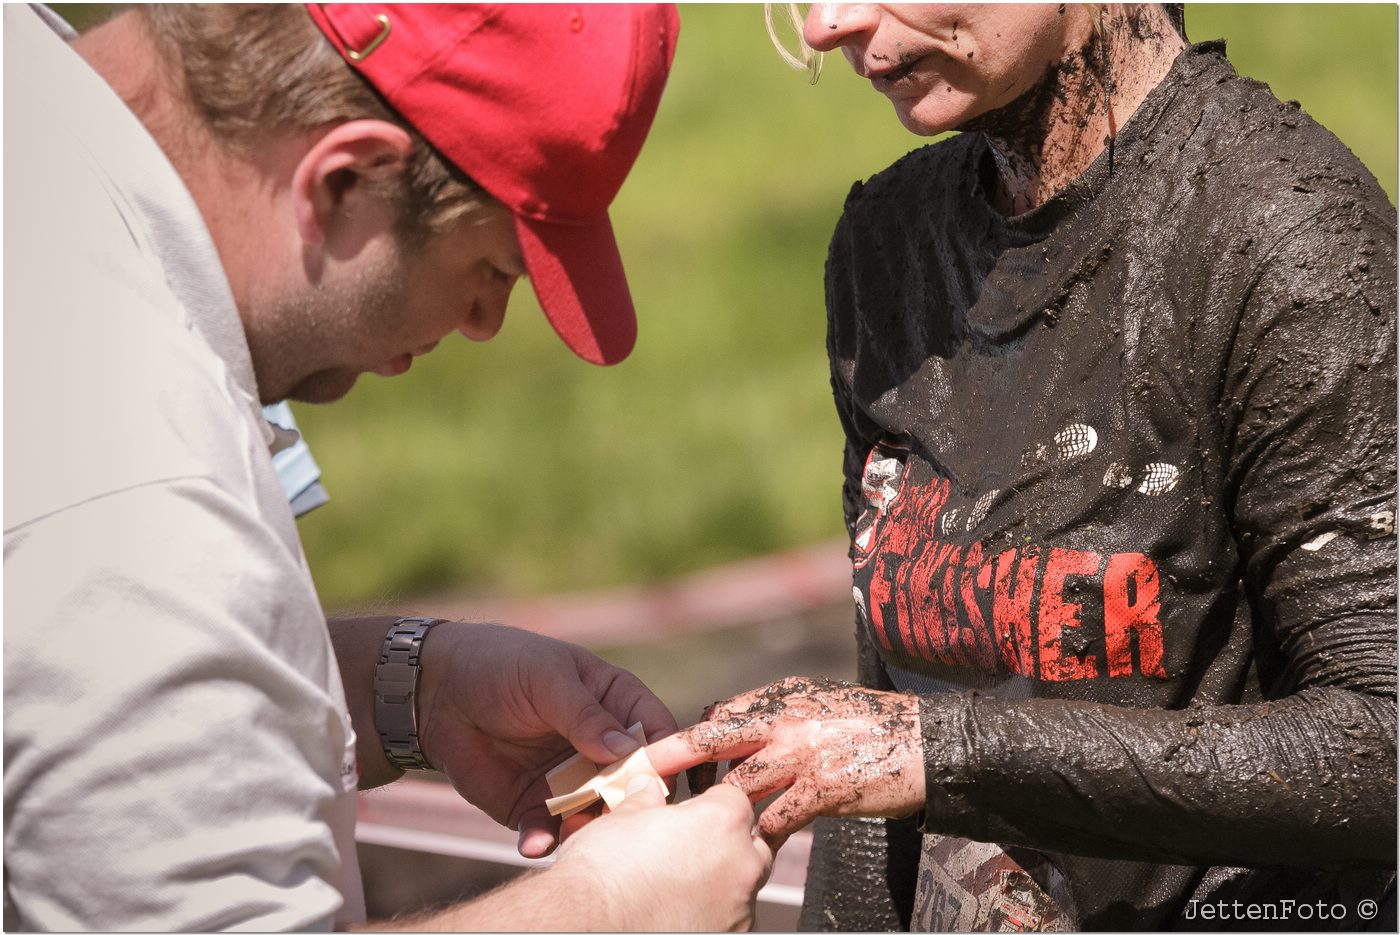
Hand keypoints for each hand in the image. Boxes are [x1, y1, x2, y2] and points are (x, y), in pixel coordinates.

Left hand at [415, 622, 677, 857]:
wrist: (435, 690)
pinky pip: (549, 831)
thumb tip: (626, 748)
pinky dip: (545, 841)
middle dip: (628, 804)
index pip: (656, 732)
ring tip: (571, 833)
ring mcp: (570, 779)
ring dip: (588, 828)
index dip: (665, 756)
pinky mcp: (534, 805)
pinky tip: (532, 843)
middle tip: (617, 818)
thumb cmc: (500, 664)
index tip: (660, 780)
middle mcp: (601, 747)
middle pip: (633, 783)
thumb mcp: (546, 677)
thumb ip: (584, 714)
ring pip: (596, 814)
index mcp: (616, 703)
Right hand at [551, 775, 772, 930]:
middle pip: (750, 845)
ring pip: (741, 887)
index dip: (709, 805)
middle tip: (688, 850)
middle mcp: (740, 867)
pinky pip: (729, 920)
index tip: (690, 815)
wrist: (587, 925)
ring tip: (676, 886)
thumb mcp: (620, 821)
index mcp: (721, 824)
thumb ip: (645, 803)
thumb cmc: (603, 873)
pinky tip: (676, 912)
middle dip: (726, 845)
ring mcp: (738, 911)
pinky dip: (710, 914)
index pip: (734, 800)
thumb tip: (646, 791)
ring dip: (718, 882)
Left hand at [646, 676, 925, 849]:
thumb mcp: (820, 703)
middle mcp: (787, 720)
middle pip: (714, 738)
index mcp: (784, 697)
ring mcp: (802, 755)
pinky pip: (774, 819)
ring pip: (738, 784)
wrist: (928, 744)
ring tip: (688, 827)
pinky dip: (757, 835)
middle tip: (638, 775)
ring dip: (712, 809)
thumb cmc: (873, 725)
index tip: (656, 754)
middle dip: (672, 757)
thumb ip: (777, 713)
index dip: (688, 738)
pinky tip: (746, 847)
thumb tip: (733, 723)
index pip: (721, 715)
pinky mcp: (821, 790)